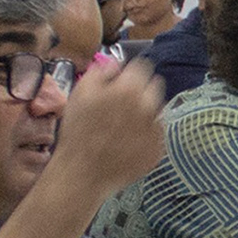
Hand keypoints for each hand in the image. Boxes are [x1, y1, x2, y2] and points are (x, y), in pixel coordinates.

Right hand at [50, 59, 165, 198]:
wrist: (82, 173)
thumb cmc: (78, 132)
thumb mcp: (79, 94)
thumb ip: (100, 72)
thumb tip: (115, 64)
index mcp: (129, 89)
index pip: (143, 67)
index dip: (130, 73)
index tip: (122, 81)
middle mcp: (149, 105)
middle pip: (154, 85)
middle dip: (141, 90)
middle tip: (122, 104)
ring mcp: (156, 128)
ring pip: (156, 109)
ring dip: (145, 112)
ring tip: (122, 126)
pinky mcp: (159, 147)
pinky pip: (157, 132)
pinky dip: (146, 133)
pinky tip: (127, 141)